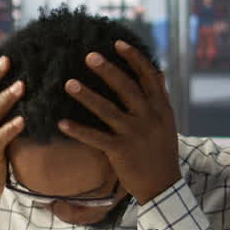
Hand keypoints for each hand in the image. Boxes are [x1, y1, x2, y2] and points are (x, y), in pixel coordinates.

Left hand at [58, 40, 180, 203]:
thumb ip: (161, 98)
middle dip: (108, 70)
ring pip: (108, 110)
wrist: (164, 186)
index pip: (149, 76)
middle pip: (127, 88)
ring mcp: (135, 134)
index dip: (134, 58)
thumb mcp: (167, 122)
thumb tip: (159, 72)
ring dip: (87, 95)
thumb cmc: (162, 152)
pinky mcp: (121, 151)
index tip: (117, 43)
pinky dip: (78, 130)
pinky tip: (61, 122)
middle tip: (88, 55)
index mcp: (161, 108)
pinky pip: (96, 138)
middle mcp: (149, 118)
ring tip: (68, 83)